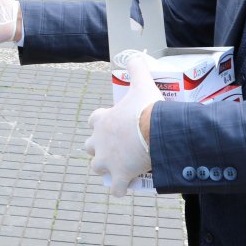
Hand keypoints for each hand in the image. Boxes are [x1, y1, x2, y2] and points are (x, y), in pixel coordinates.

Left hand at [85, 54, 160, 196]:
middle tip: (114, 148)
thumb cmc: (146, 108)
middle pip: (90, 147)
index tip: (111, 123)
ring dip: (106, 169)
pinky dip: (119, 190)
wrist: (155, 132)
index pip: (93, 120)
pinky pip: (115, 189)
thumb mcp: (142, 83)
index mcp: (102, 120)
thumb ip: (137, 68)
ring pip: (97, 168)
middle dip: (98, 148)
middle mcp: (99, 142)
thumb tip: (134, 55)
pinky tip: (125, 189)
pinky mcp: (119, 176)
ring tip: (118, 168)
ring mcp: (107, 161)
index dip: (100, 122)